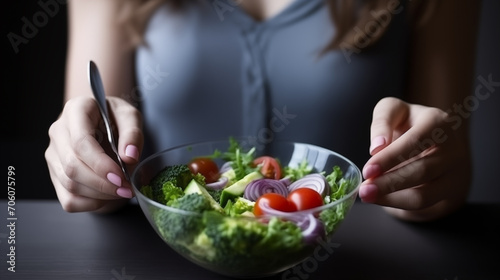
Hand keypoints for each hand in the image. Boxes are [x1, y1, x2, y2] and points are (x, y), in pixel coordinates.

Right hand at [45, 96, 142, 212]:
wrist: (101, 118)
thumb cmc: (115, 116)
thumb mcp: (130, 116)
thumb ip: (132, 134)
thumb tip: (130, 157)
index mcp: (75, 111)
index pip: (81, 142)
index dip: (100, 164)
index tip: (121, 177)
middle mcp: (58, 132)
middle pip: (73, 167)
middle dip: (102, 184)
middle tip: (127, 189)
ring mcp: (53, 154)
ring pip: (69, 184)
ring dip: (99, 195)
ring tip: (122, 191)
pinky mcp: (55, 173)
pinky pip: (67, 198)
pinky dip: (89, 204)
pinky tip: (107, 197)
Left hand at [359, 97, 470, 221]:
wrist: (435, 140)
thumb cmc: (409, 123)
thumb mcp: (393, 111)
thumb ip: (382, 122)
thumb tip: (377, 147)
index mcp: (439, 122)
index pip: (416, 142)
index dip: (390, 158)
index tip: (368, 170)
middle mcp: (453, 149)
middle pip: (422, 171)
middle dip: (388, 183)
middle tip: (364, 190)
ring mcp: (455, 174)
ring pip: (424, 195)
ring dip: (392, 198)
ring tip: (368, 196)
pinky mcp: (451, 193)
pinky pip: (424, 206)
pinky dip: (399, 204)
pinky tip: (382, 198)